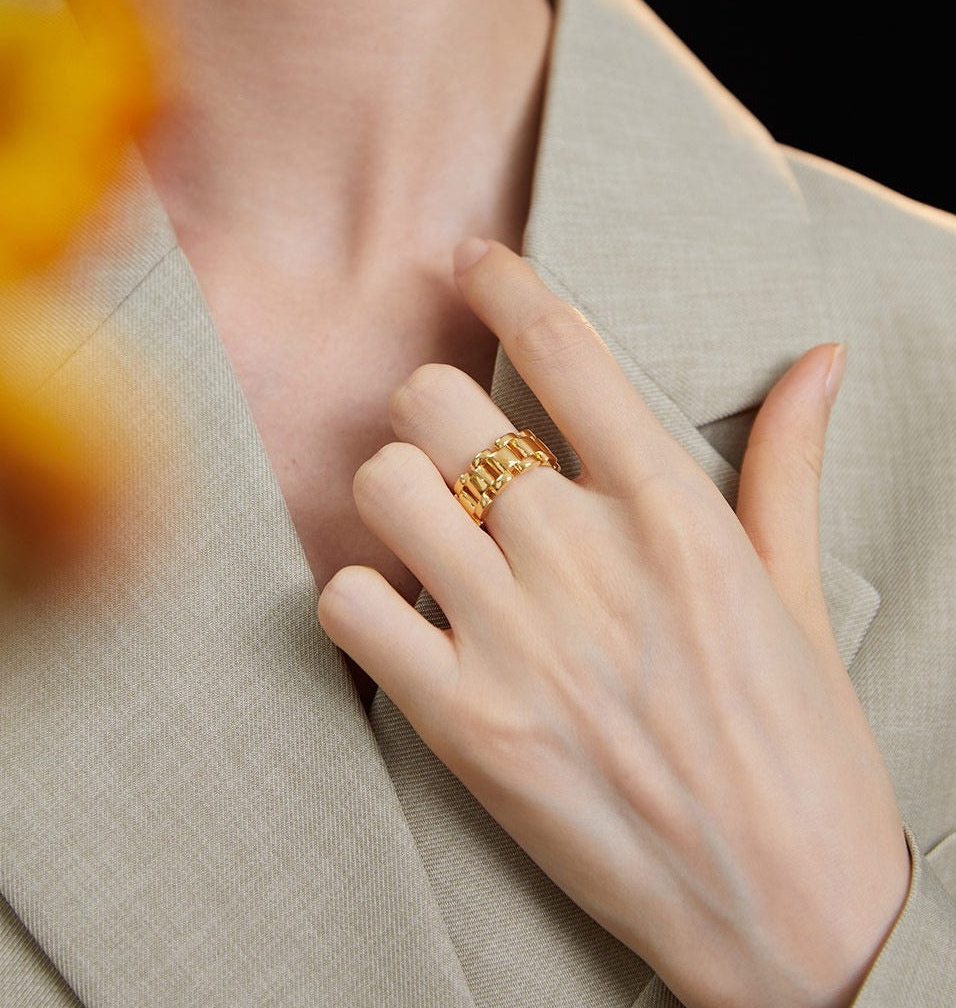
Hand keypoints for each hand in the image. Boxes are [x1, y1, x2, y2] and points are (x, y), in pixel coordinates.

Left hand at [317, 240, 909, 1006]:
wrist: (786, 907)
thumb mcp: (798, 591)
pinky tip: (401, 619)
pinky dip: (359, 600)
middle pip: (434, 402)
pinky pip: (348, 605)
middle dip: (431, 412)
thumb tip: (820, 361)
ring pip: (381, 486)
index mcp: (671, 512)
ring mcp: (515, 639)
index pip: (561, 343)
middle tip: (453, 452)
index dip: (500, 279)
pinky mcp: (463, 723)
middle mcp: (583, 556)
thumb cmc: (799, 744)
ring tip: (425, 536)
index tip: (469, 260)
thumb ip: (785, 465)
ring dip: (391, 498)